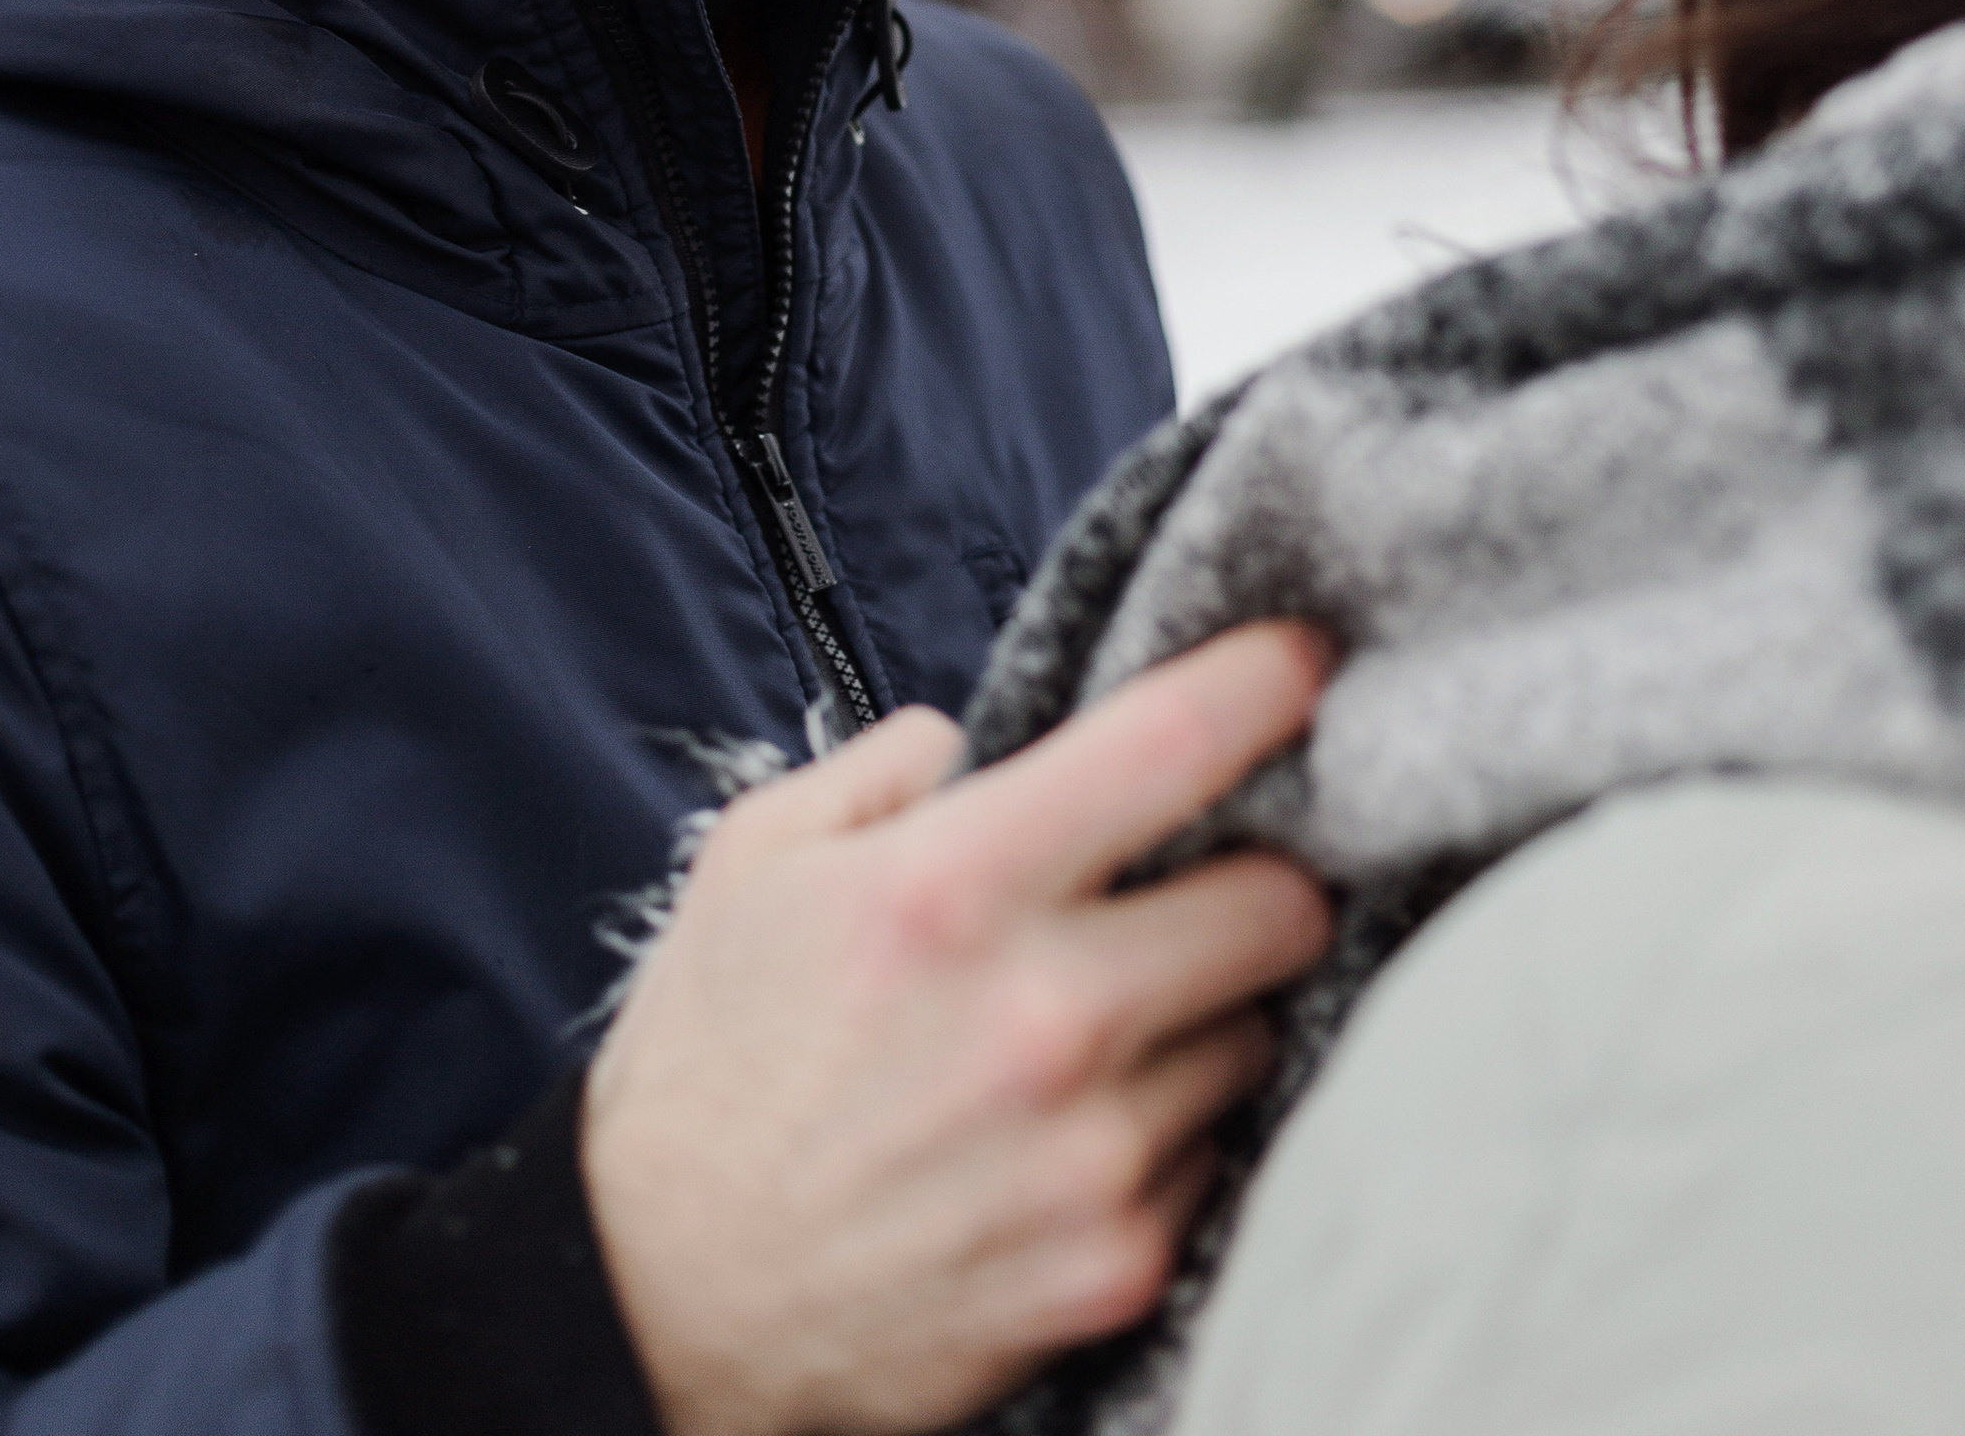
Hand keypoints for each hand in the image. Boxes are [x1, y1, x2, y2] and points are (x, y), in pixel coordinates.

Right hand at [582, 621, 1331, 1435]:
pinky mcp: (1119, 1269)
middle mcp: (1043, 1018)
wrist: (662, 1304)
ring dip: (1208, 1016)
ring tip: (1108, 1026)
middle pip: (1279, 907)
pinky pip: (1218, 1156)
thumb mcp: (754, 864)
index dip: (1264, 683)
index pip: (1170, 747)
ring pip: (1256, 1034)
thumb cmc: (709, 1067)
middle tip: (1208, 883)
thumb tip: (979, 742)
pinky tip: (1081, 1129)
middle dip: (1257, 880)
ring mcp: (1094, 1156)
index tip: (1303, 661)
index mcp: (950, 889)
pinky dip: (1173, 1130)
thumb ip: (884, 771)